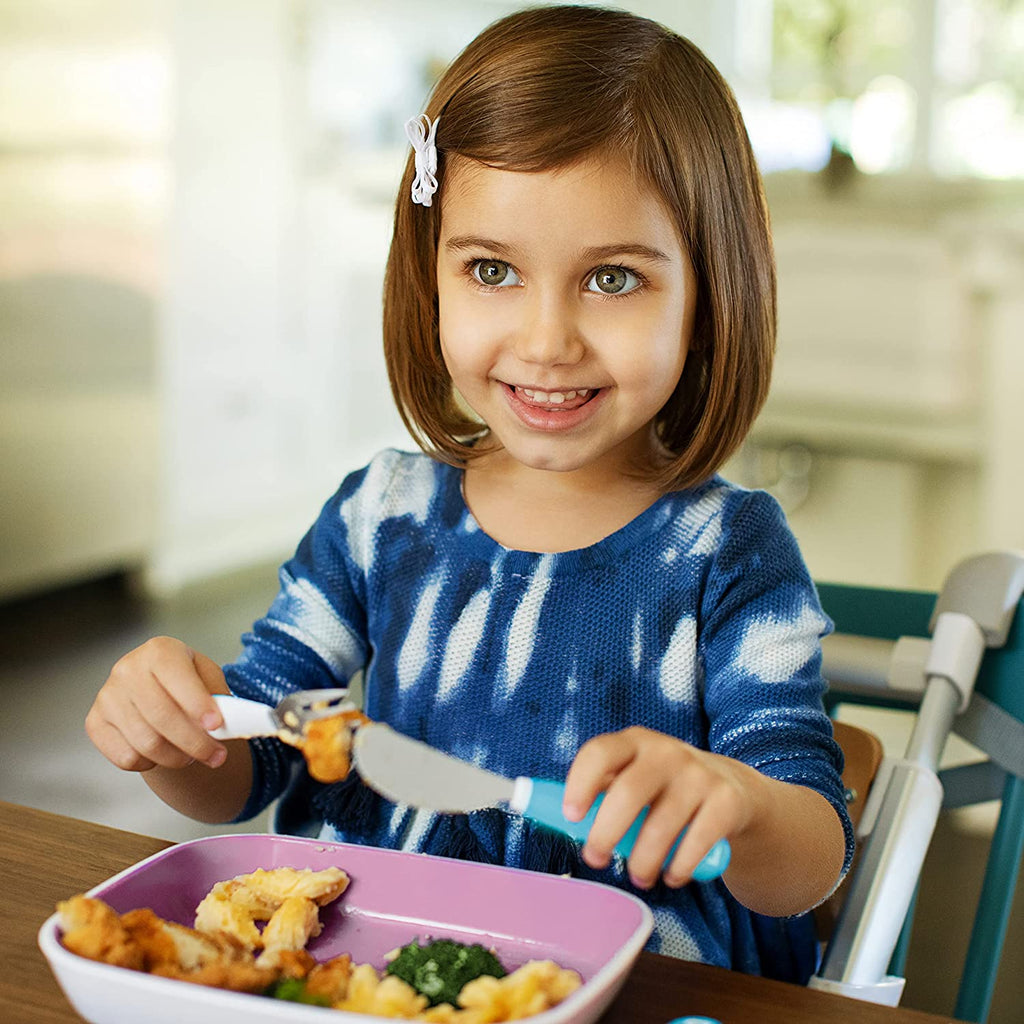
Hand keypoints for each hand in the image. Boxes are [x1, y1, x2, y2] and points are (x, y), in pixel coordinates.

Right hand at [86, 636, 229, 772]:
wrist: (156, 689)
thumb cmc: (186, 682)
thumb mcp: (207, 678)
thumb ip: (218, 696)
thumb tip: (229, 724)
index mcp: (160, 651)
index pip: (177, 678)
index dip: (197, 704)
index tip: (217, 725)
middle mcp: (128, 669)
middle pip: (162, 717)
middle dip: (194, 742)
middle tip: (216, 756)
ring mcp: (107, 696)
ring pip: (146, 742)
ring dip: (177, 757)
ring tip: (192, 755)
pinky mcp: (95, 723)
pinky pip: (126, 757)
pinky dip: (151, 763)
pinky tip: (163, 752)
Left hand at [562, 727, 762, 889]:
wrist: (731, 788)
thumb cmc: (662, 788)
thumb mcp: (633, 776)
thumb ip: (601, 792)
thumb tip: (553, 819)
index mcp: (633, 743)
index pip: (599, 753)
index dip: (580, 783)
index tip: (571, 817)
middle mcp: (666, 752)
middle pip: (627, 793)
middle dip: (605, 834)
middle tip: (596, 859)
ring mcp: (698, 774)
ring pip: (661, 827)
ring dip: (644, 862)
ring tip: (639, 877)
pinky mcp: (726, 800)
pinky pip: (696, 843)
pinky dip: (680, 868)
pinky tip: (673, 875)